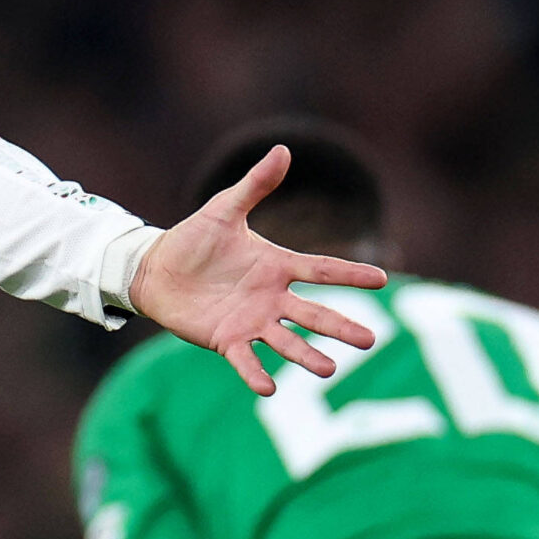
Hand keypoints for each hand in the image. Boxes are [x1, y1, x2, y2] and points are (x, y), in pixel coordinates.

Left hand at [127, 144, 387, 394]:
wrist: (155, 268)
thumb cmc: (193, 239)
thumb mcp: (223, 209)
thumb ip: (254, 185)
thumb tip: (282, 149)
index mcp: (278, 265)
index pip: (323, 270)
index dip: (351, 274)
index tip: (382, 279)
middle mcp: (272, 297)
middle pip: (314, 313)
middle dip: (340, 326)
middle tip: (371, 340)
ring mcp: (252, 321)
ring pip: (287, 341)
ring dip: (307, 356)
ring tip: (329, 370)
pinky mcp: (226, 339)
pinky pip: (245, 360)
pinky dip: (256, 374)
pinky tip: (269, 390)